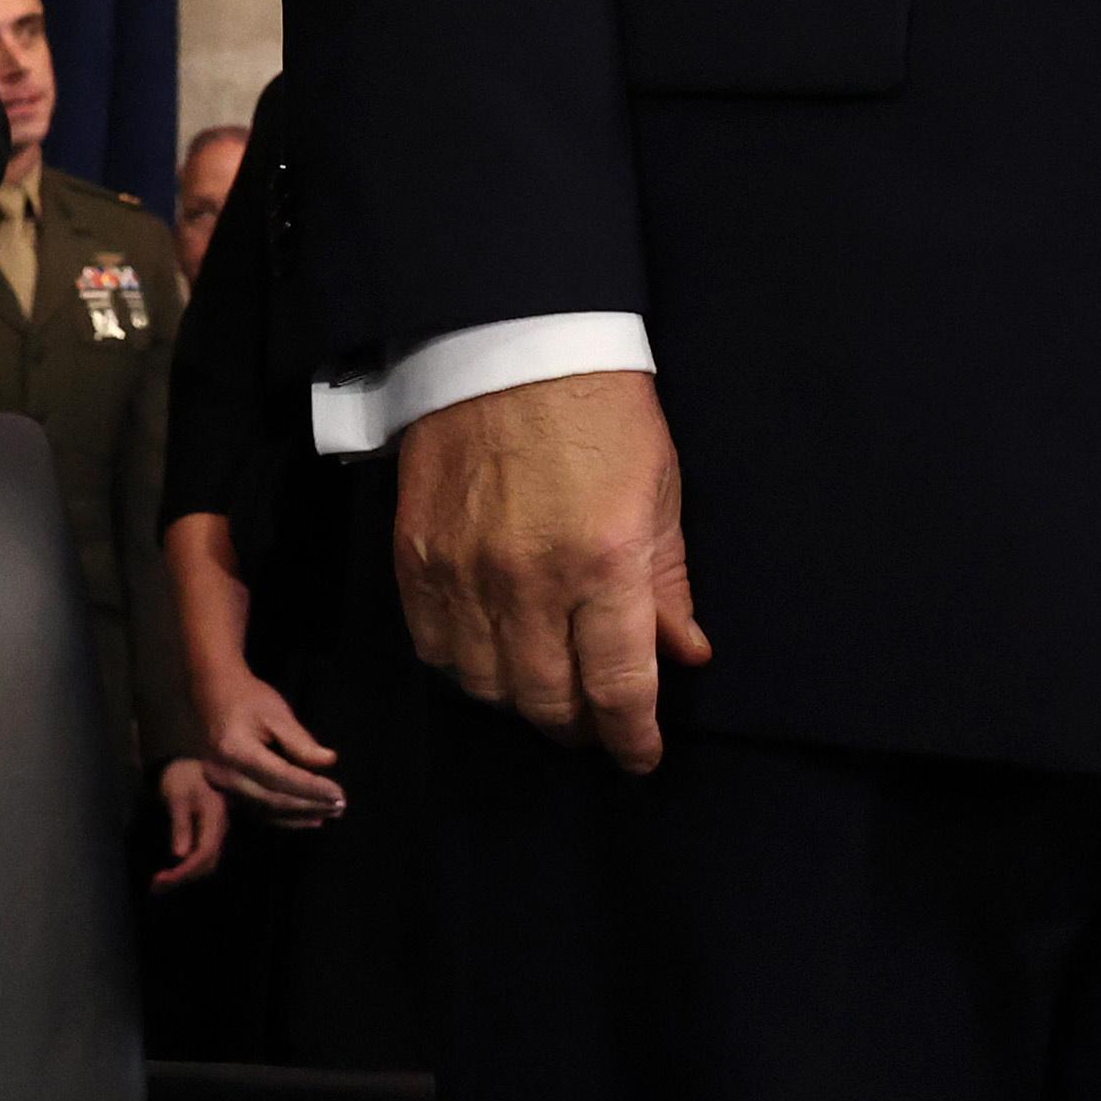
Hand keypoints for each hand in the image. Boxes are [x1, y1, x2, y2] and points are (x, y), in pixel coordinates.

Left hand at [147, 757, 230, 887]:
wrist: (187, 768)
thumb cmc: (181, 778)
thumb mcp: (177, 797)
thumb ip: (180, 825)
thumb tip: (179, 855)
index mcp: (216, 816)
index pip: (206, 852)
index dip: (186, 870)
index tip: (162, 880)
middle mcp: (220, 828)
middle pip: (208, 862)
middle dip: (183, 878)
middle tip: (155, 887)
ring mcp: (216, 833)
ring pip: (206, 864)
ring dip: (184, 877)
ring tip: (158, 885)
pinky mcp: (208, 837)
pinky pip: (201, 859)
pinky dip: (186, 870)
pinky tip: (170, 875)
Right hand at [191, 663, 346, 825]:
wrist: (213, 697)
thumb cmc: (248, 699)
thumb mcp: (276, 712)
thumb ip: (300, 741)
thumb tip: (329, 762)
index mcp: (236, 751)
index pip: (281, 777)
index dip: (311, 789)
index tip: (339, 793)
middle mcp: (224, 775)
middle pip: (272, 799)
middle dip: (308, 806)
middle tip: (340, 806)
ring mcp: (220, 787)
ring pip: (265, 810)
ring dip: (299, 816)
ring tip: (329, 813)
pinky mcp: (224, 792)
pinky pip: (256, 810)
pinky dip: (284, 817)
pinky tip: (307, 818)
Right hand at [392, 369, 704, 773]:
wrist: (509, 343)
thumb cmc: (601, 411)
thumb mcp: (659, 491)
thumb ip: (668, 582)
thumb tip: (684, 655)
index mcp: (605, 563)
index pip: (618, 689)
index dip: (633, 739)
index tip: (641, 756)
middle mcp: (531, 581)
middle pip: (548, 702)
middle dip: (580, 726)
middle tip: (596, 721)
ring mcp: (465, 573)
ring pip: (487, 687)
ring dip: (522, 702)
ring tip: (546, 686)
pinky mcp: (416, 558)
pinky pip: (434, 649)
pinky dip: (465, 668)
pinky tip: (491, 654)